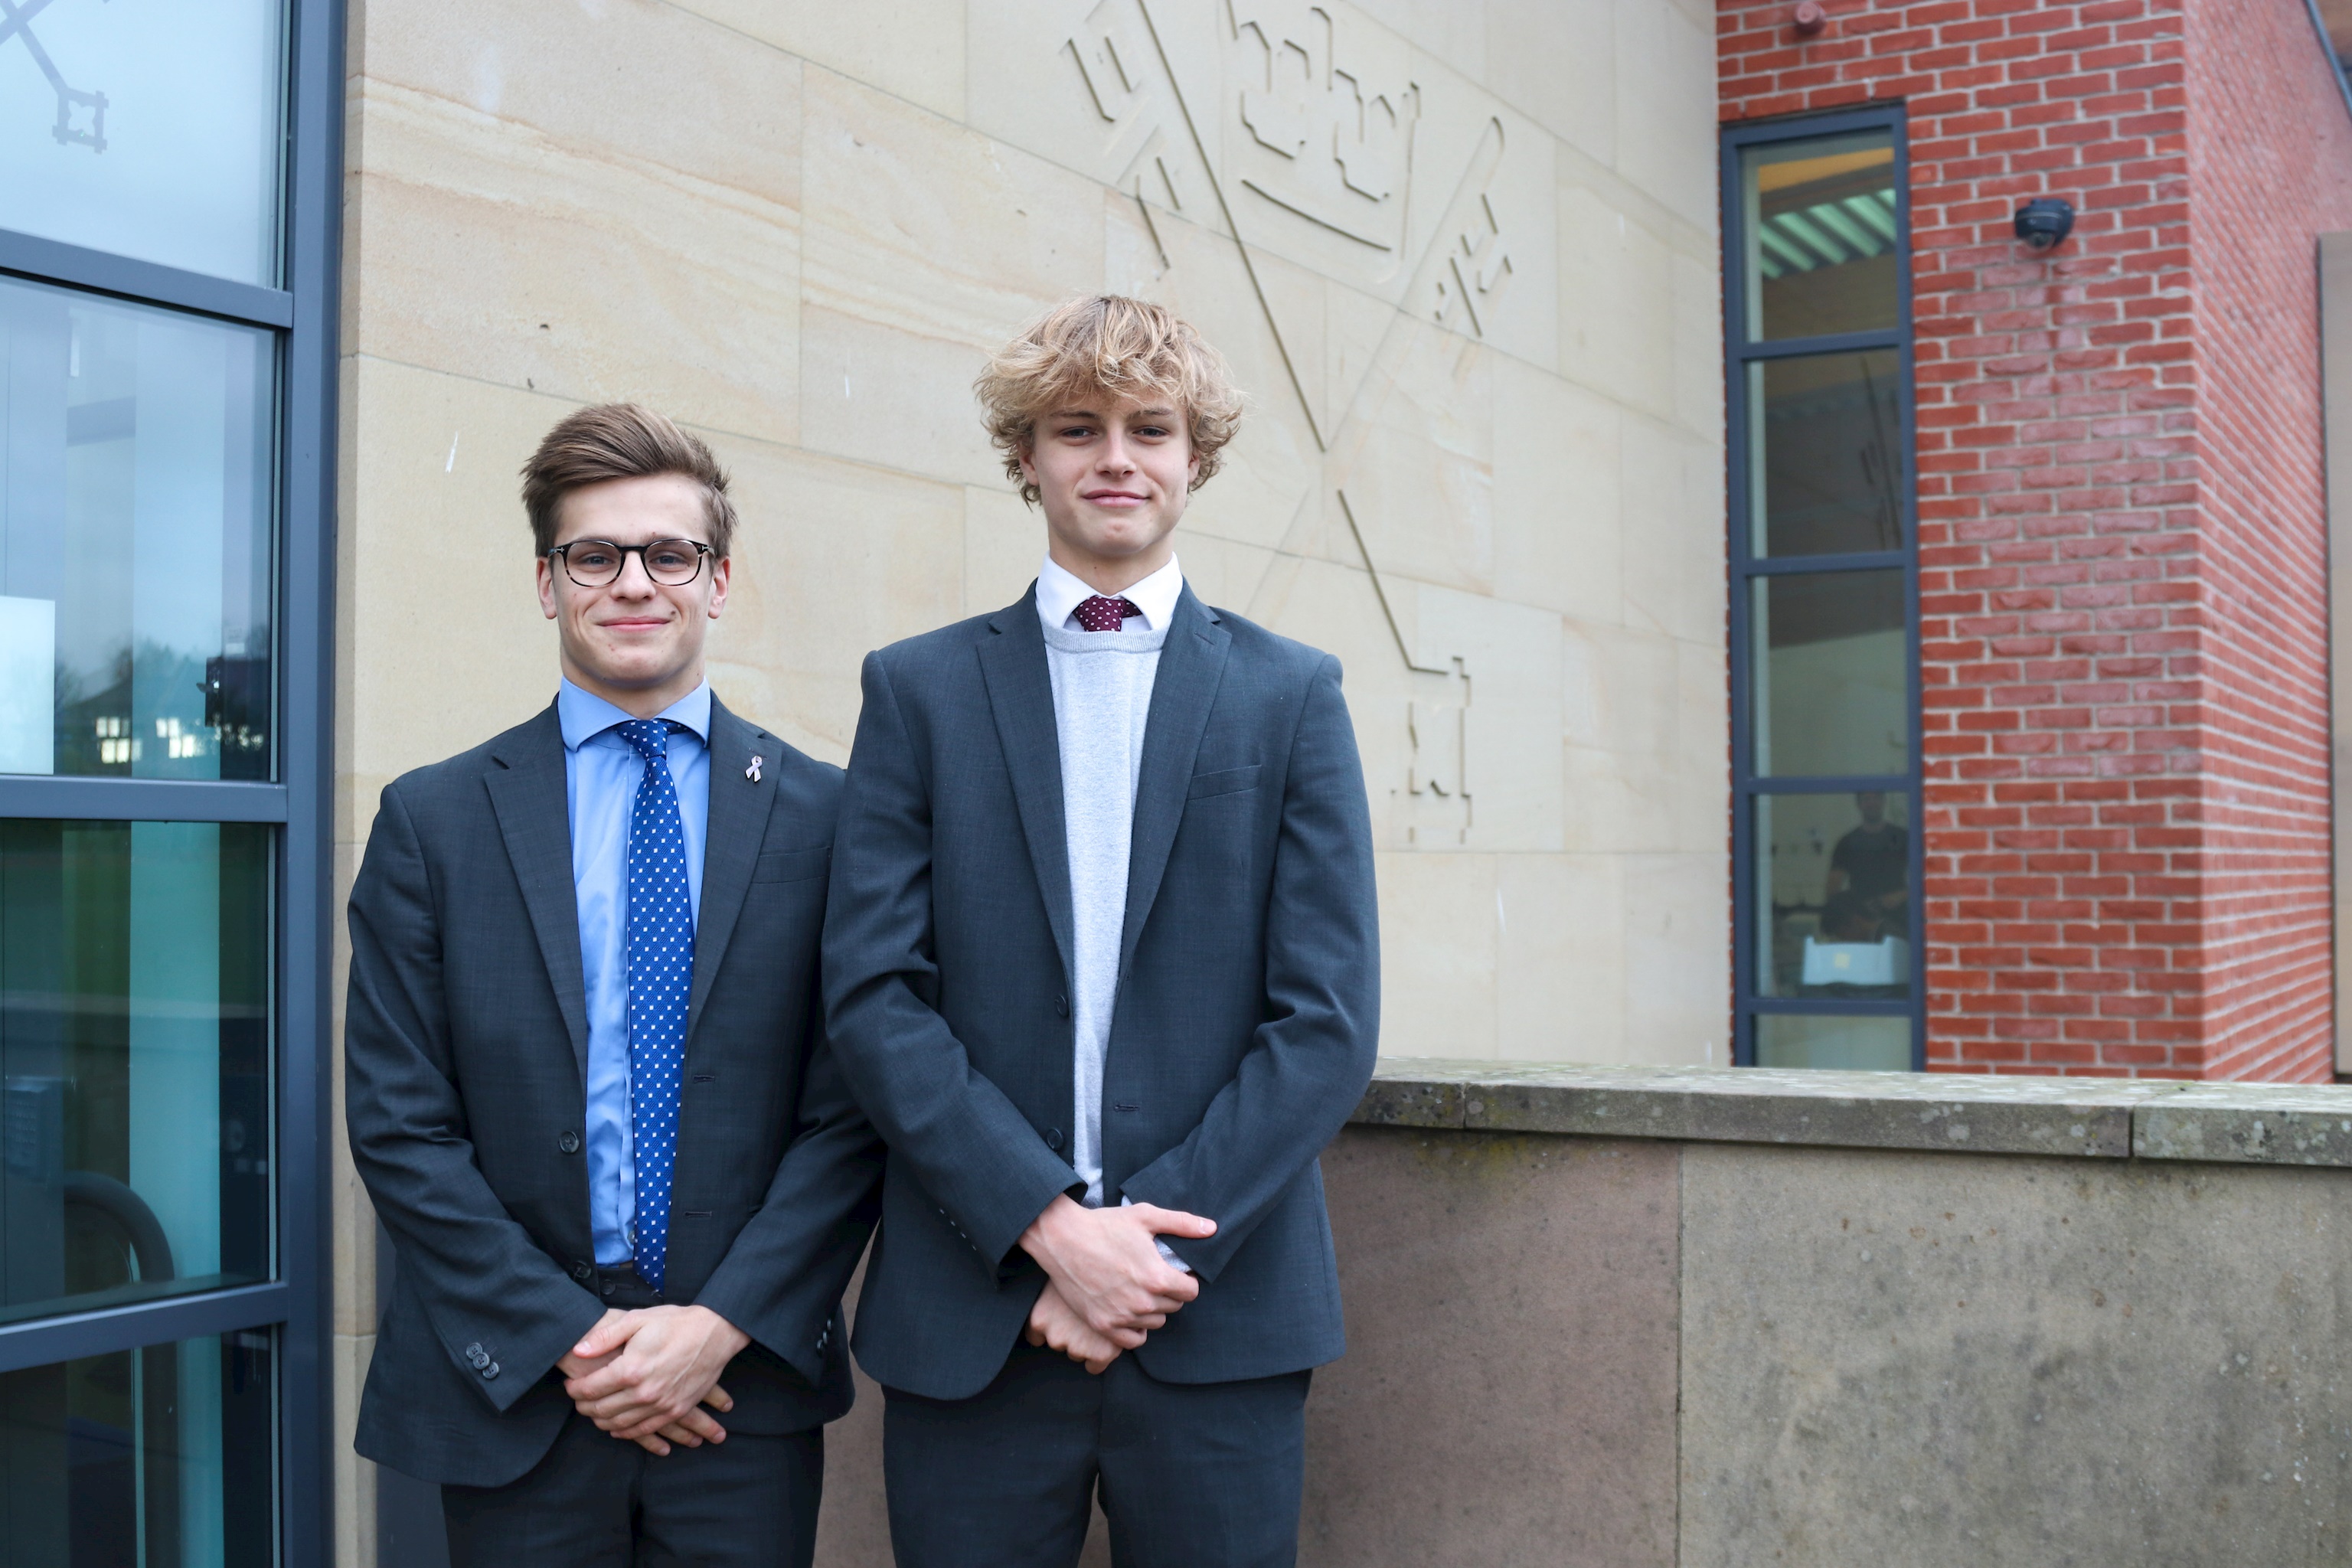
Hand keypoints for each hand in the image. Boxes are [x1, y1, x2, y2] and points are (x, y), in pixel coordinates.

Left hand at [562, 1305, 748, 1447]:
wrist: (715, 1332)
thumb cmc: (675, 1323)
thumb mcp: (638, 1320)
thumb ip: (605, 1337)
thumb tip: (578, 1351)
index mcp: (631, 1369)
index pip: (591, 1388)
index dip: (575, 1389)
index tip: (570, 1384)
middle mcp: (644, 1392)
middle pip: (601, 1410)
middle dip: (584, 1406)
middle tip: (578, 1399)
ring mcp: (660, 1405)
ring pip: (619, 1424)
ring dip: (600, 1421)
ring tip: (593, 1412)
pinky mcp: (674, 1411)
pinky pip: (642, 1431)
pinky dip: (625, 1432)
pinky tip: (616, 1428)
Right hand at [1018, 1195, 1213, 1341]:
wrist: (1061, 1239)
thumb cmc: (1105, 1225)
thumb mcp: (1145, 1216)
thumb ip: (1182, 1224)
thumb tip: (1212, 1229)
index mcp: (1157, 1278)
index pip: (1191, 1292)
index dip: (1186, 1280)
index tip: (1174, 1272)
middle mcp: (1142, 1302)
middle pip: (1174, 1307)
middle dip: (1169, 1292)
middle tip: (1152, 1276)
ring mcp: (1121, 1316)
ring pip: (1155, 1322)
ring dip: (1153, 1308)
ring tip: (1139, 1289)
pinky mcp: (1103, 1325)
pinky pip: (1133, 1340)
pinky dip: (1136, 1328)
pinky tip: (1130, 1310)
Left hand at [1026, 1278, 1123, 1372]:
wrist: (1121, 1276)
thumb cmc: (1085, 1269)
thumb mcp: (1061, 1277)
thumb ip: (1054, 1295)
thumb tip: (1053, 1295)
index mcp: (1040, 1317)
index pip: (1035, 1336)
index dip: (1049, 1328)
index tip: (1061, 1319)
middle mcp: (1054, 1336)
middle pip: (1059, 1344)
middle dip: (1071, 1334)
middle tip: (1084, 1316)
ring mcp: (1076, 1347)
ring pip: (1077, 1354)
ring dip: (1086, 1344)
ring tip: (1098, 1322)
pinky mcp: (1099, 1355)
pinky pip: (1094, 1367)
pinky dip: (1100, 1358)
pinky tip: (1107, 1339)